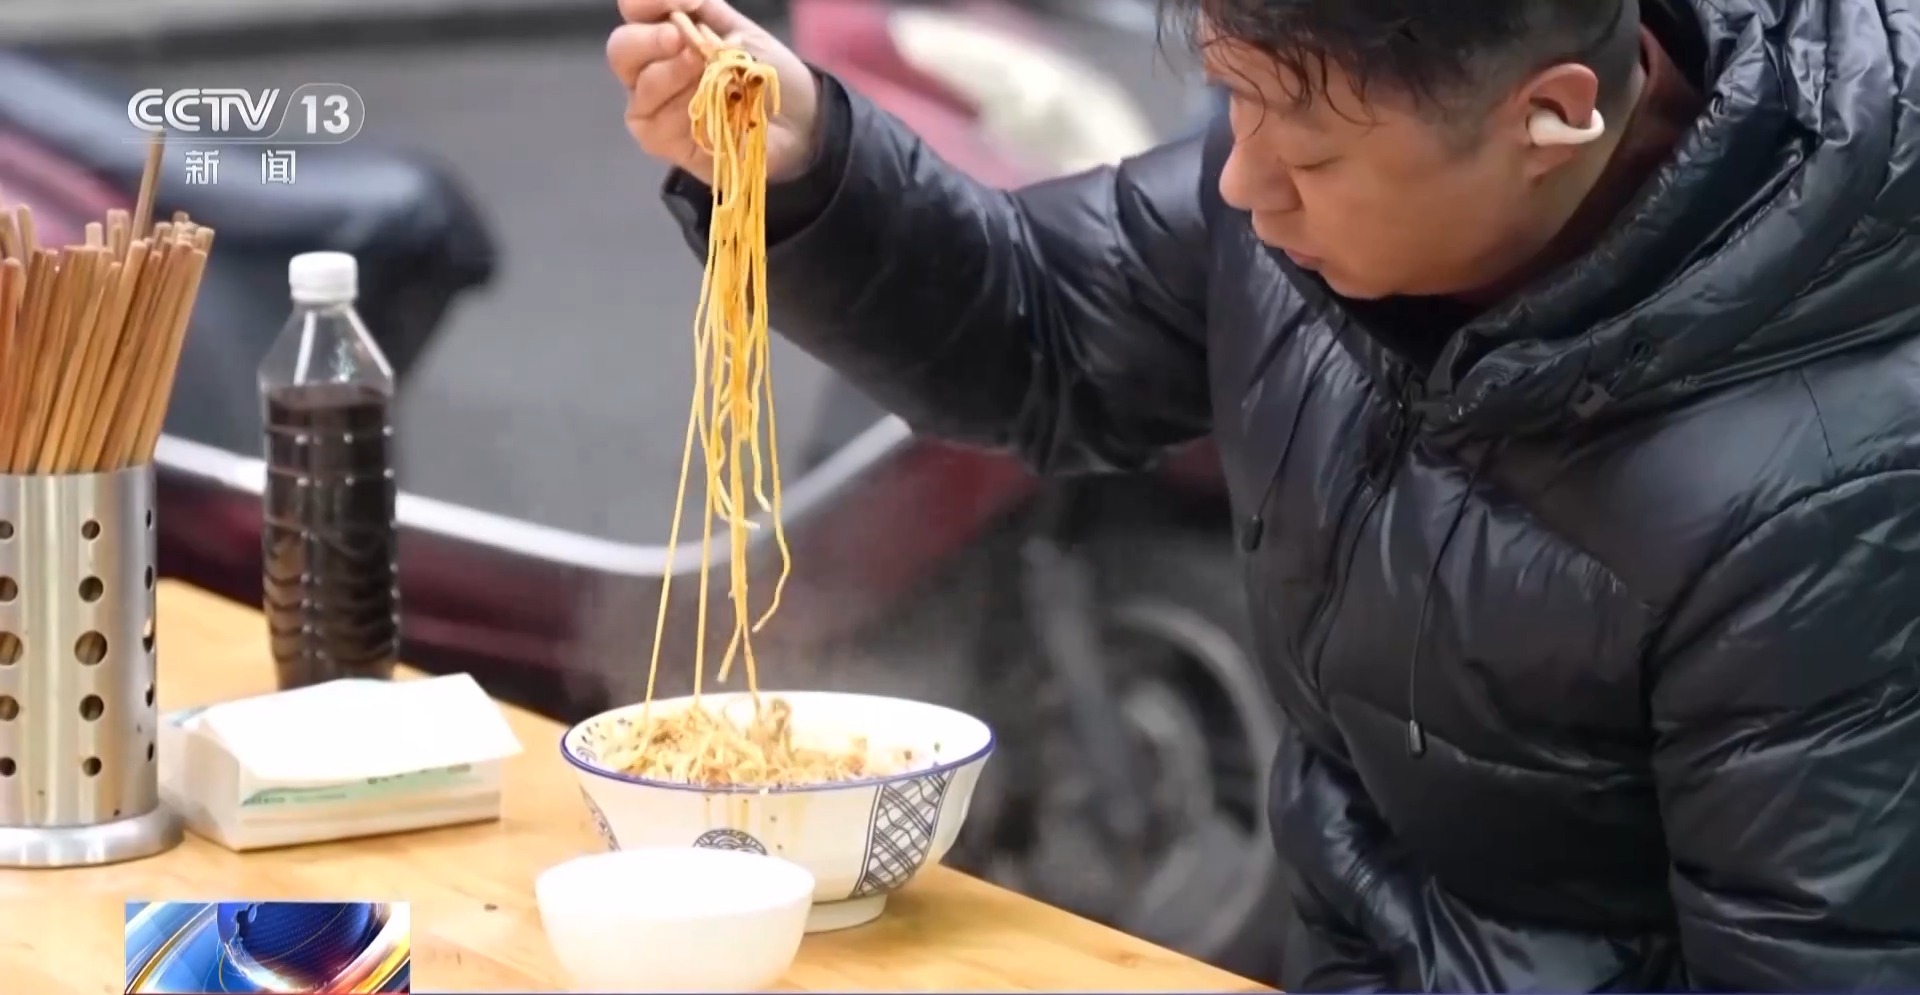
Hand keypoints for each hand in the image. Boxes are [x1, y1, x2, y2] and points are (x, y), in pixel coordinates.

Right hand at [608, 0, 819, 184]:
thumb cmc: (762, 73)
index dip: (648, 1)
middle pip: (622, 47)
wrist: (795, 120)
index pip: (634, 8)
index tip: (690, 2)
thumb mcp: (736, 29)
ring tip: (710, 73)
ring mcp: (648, 104)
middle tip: (681, 39)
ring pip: (644, 84)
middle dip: (651, 40)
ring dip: (678, 74)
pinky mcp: (657, 139)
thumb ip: (703, 8)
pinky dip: (688, 108)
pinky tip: (713, 105)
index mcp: (661, 30)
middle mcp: (646, 65)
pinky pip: (659, 120)